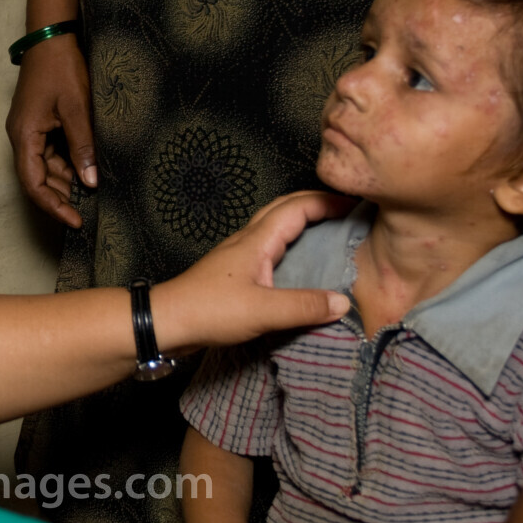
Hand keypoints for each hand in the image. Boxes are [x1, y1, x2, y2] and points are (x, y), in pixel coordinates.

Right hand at [5, 33, 94, 227]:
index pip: (33, 184)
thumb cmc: (61, 68)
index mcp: (24, 135)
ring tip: (92, 193)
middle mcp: (21, 136)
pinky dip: (67, 164)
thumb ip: (83, 146)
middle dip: (61, 197)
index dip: (53, 207)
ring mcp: (29, 129)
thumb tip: (91, 181)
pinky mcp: (38, 122)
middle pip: (37, 179)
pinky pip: (50, 152)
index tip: (75, 221)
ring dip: (66, 181)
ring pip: (45, 167)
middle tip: (89, 212)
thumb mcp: (77, 108)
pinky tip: (86, 169)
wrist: (51, 36)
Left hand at [154, 191, 353, 349]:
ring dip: (301, 223)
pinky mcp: (235, 272)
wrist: (167, 321)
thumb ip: (304, 306)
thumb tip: (343, 302)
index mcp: (257, 240)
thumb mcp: (262, 311)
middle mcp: (248, 240)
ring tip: (329, 235)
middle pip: (284, 209)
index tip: (356, 204)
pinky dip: (290, 246)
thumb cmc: (210, 310)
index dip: (326, 202)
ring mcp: (239, 255)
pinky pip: (269, 248)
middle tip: (345, 212)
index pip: (296, 208)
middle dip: (315, 204)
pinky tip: (299, 266)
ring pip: (275, 227)